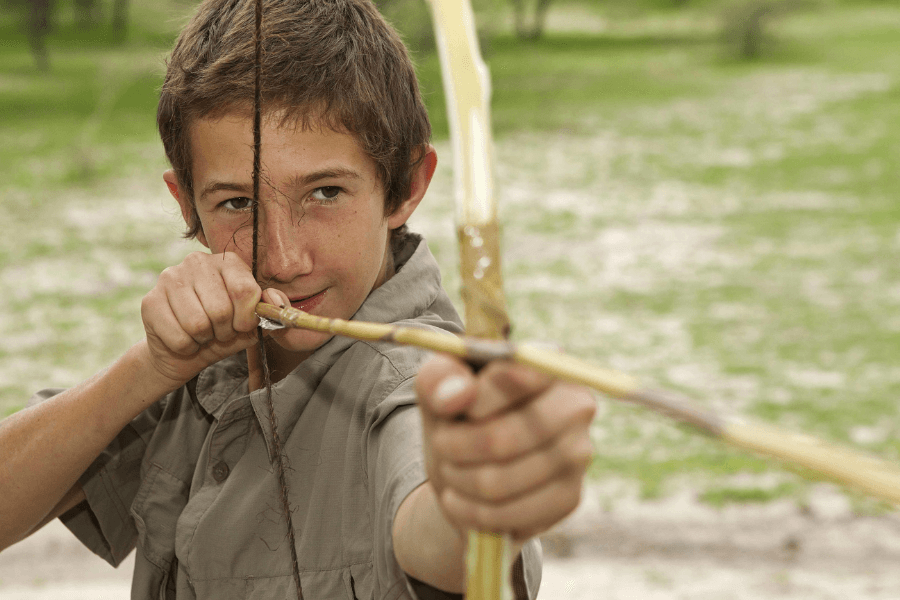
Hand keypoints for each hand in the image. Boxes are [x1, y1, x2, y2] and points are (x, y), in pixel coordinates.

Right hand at [140, 251, 261, 387]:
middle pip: (220, 309)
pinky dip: (186, 347)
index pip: (245, 290)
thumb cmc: (223, 332)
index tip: (242, 325)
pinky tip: (184, 338)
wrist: (184, 352)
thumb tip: (276, 302)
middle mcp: (197, 261)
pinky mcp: (150, 300)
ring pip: (197, 324)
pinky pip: (178, 336)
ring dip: (204, 339)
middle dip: (224, 331)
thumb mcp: (253, 323)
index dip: (246, 317)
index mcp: (227, 262)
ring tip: (202, 334)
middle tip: (218, 332)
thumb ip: (271, 310)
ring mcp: (170, 277)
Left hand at [416, 353, 596, 541]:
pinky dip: (471, 512)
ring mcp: (579, 452)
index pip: (515, 376)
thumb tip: (458, 395)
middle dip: (456, 447)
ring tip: (450, 470)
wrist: (469, 469)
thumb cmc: (458, 415)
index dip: (473, 400)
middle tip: (441, 445)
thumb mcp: (438, 388)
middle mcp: (575, 404)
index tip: (447, 411)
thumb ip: (439, 379)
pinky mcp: (570, 496)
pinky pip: (510, 514)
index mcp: (546, 362)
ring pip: (500, 481)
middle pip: (503, 438)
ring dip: (459, 480)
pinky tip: (461, 500)